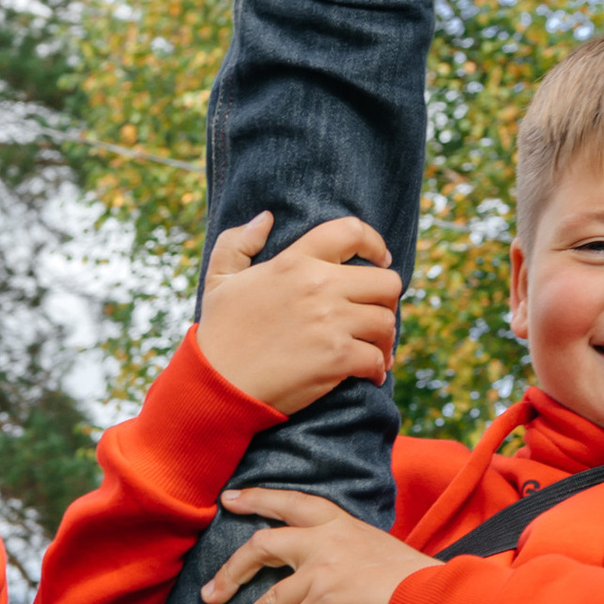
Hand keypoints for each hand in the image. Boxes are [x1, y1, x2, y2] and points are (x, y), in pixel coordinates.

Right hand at [194, 211, 401, 416]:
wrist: (217, 384)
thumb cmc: (218, 334)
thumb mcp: (218, 279)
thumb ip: (238, 242)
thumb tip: (265, 219)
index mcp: (294, 262)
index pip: (351, 233)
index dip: (376, 244)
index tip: (381, 260)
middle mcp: (318, 286)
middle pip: (386, 282)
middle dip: (386, 299)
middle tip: (376, 314)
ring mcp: (331, 323)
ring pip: (386, 322)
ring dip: (385, 338)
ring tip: (376, 348)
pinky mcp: (337, 358)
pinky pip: (377, 359)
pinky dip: (377, 369)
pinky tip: (370, 374)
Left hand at [203, 485, 433, 603]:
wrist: (434, 600)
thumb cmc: (413, 581)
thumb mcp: (377, 550)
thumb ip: (347, 552)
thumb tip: (330, 570)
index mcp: (340, 525)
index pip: (292, 503)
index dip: (258, 500)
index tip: (230, 500)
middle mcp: (326, 543)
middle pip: (262, 547)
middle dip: (231, 571)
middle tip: (210, 593)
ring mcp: (322, 574)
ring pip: (267, 602)